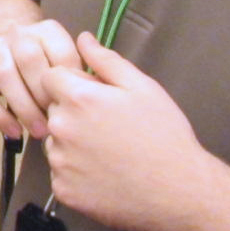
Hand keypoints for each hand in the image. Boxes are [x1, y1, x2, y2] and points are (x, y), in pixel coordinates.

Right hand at [0, 17, 82, 140]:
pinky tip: (14, 132)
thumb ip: (80, 72)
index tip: (77, 108)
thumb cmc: (45, 59)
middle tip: (58, 123)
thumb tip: (95, 96)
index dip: (70, 84)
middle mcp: (18, 33)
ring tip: (39, 132)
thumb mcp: (65, 57)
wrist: (2, 32)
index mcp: (47, 30)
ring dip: (23, 107)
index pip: (61, 54)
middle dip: (44, 95)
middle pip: (29, 60)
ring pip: (4, 74)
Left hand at [40, 32, 209, 230]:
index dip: (71, 83)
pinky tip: (104, 174)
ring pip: (55, 142)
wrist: (179, 191)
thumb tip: (83, 39)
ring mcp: (60, 162)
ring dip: (72, 143)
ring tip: (109, 152)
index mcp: (78, 98)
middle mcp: (61, 129)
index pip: (50, 77)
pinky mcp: (63, 190)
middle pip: (53, 109)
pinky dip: (76, 173)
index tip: (95, 96)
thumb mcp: (142, 88)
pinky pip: (61, 173)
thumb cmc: (164, 135)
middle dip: (73, 112)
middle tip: (108, 127)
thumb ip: (107, 60)